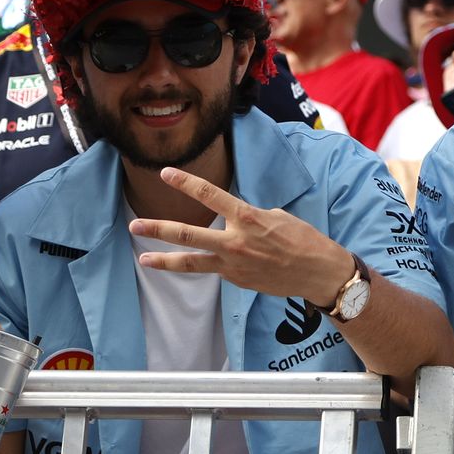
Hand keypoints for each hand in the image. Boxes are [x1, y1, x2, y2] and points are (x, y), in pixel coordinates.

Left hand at [131, 167, 353, 306]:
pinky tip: (202, 262)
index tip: (166, 173)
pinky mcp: (237, 280)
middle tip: (135, 225)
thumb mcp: (277, 216)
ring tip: (144, 259)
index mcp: (248, 217)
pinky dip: (207, 264)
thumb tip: (234, 219)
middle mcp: (236, 241)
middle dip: (158, 229)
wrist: (318, 273)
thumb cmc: (303, 239)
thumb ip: (248, 216)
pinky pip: (215, 269)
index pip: (209, 194)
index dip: (185, 182)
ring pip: (191, 262)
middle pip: (188, 234)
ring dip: (164, 260)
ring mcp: (234, 265)